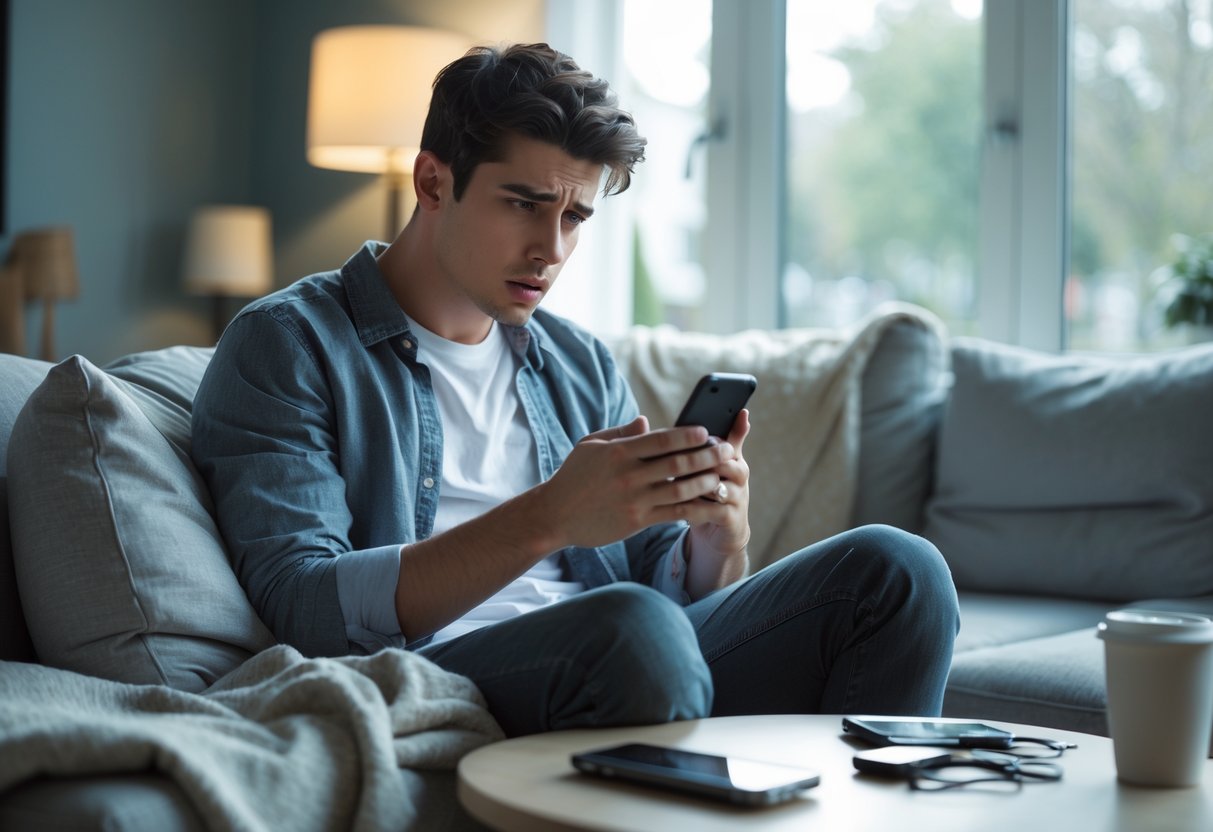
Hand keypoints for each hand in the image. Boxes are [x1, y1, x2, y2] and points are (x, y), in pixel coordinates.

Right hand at [535, 415, 738, 549]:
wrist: (555, 515)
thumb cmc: (573, 476)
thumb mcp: (590, 445)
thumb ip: (620, 434)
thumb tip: (646, 422)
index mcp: (619, 452)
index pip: (662, 439)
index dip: (688, 435)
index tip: (707, 432)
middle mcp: (629, 475)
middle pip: (678, 463)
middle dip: (707, 456)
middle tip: (727, 450)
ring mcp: (635, 499)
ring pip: (681, 489)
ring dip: (706, 481)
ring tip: (722, 475)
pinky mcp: (637, 521)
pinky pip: (673, 513)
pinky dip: (694, 508)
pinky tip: (707, 503)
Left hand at [687, 409, 751, 584]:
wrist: (718, 530)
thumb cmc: (706, 491)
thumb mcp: (705, 464)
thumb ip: (701, 440)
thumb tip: (693, 416)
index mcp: (732, 455)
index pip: (726, 438)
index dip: (711, 436)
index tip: (695, 433)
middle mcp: (739, 473)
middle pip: (722, 459)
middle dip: (699, 458)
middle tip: (673, 456)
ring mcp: (738, 496)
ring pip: (717, 485)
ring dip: (694, 483)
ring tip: (672, 482)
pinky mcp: (732, 518)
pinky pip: (713, 511)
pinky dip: (694, 508)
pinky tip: (676, 506)